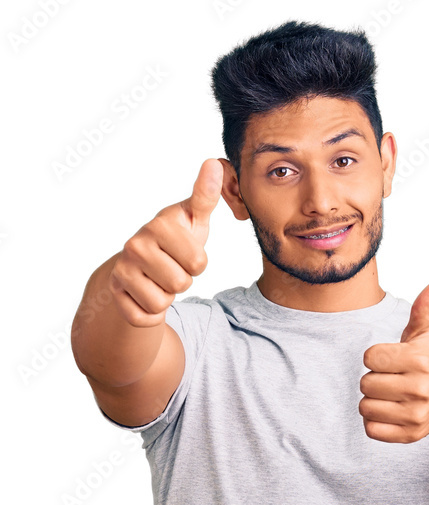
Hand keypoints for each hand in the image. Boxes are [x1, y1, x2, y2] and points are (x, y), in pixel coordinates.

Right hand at [108, 158, 223, 326]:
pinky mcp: (115, 295)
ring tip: (158, 280)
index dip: (198, 264)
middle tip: (171, 268)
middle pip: (181, 284)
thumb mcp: (192, 219)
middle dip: (182, 281)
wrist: (138, 266)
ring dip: (166, 297)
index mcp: (159, 225)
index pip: (199, 263)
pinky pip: (144, 317)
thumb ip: (205, 196)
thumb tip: (214, 163)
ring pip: (162, 303)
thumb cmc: (173, 241)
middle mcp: (135, 245)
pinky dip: (150, 314)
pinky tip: (145, 295)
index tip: (184, 252)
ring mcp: (122, 270)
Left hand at [359, 278, 428, 442]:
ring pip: (365, 407)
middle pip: (365, 383)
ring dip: (372, 399)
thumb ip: (425, 308)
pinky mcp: (408, 435)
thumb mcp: (426, 332)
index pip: (369, 357)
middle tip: (392, 377)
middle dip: (374, 378)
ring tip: (390, 394)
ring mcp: (415, 415)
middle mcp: (421, 389)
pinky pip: (371, 429)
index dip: (376, 356)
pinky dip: (375, 420)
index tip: (392, 358)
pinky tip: (389, 410)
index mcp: (422, 361)